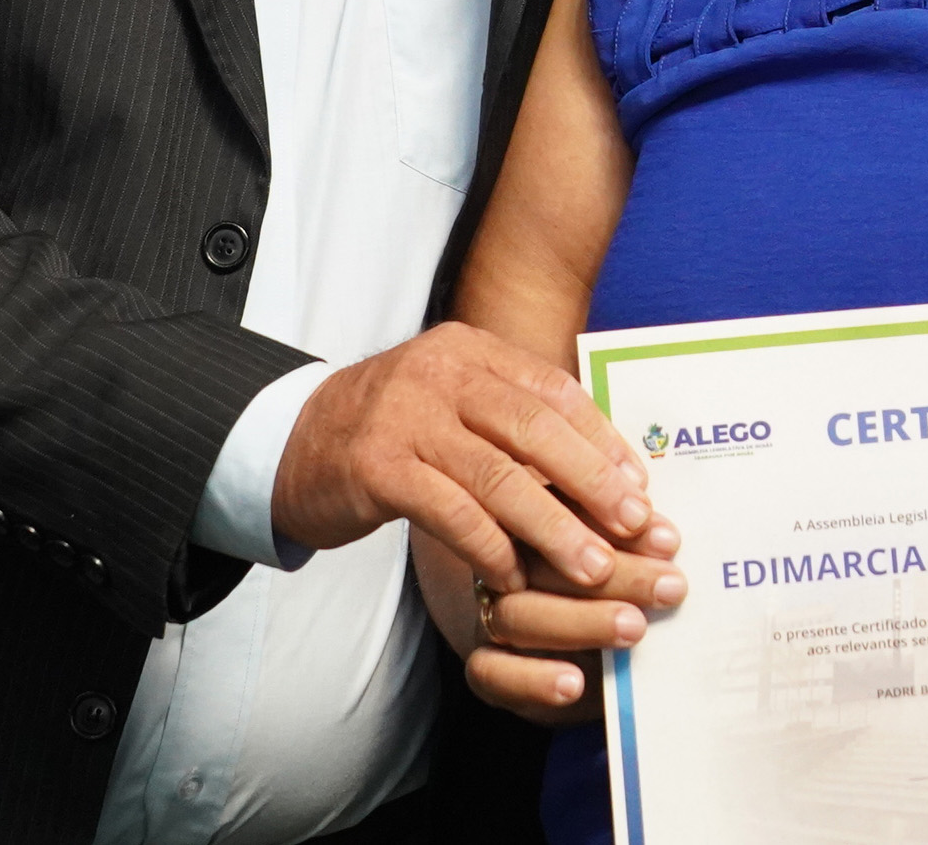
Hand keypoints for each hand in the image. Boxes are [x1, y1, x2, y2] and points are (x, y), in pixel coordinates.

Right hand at [271, 324, 665, 593]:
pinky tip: (514, 577)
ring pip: (498, 475)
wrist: (287, 443)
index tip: (640, 486)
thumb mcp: (451, 403)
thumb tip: (605, 466)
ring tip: (592, 567)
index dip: (601, 439)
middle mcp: (439, 373)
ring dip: (552, 526)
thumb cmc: (389, 432)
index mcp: (468, 350)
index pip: (552, 390)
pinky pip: (450, 510)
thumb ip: (511, 419)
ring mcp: (405, 418)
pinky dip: (490, 547)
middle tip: (635, 526)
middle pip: (534, 428)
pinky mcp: (376, 467)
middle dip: (592, 481)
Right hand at [462, 529, 690, 721]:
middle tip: (668, 586)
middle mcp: (504, 560)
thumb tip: (669, 537)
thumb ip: (634, 537)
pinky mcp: (485, 667)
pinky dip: (531, 678)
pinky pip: (491, 672)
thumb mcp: (622, 553)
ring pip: (517, 613)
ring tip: (633, 628)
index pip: (565, 510)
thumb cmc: (609, 585)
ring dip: (581, 621)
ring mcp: (489, 612)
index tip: (667, 539)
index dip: (616, 523)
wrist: (573, 651)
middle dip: (615, 575)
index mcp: (533, 519)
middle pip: (543, 561)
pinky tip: (573, 684)